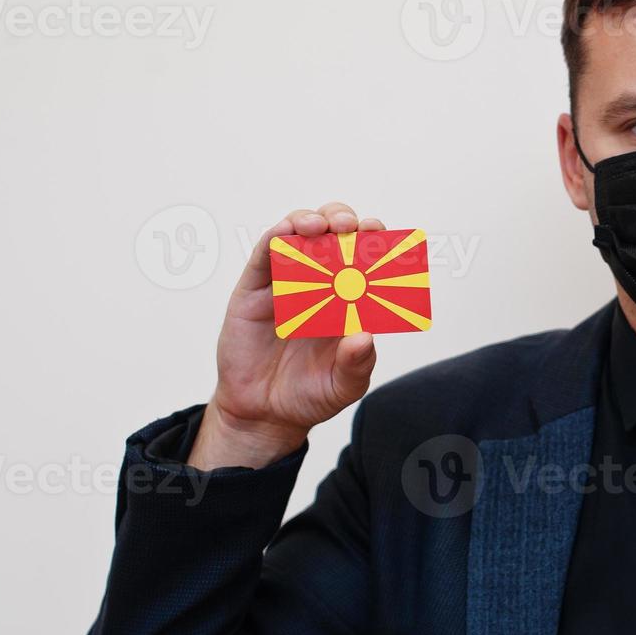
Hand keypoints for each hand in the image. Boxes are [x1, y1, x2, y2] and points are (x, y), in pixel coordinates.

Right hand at [188, 202, 382, 470]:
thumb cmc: (309, 394)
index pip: (364, 257)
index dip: (374, 241)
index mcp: (348, 299)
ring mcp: (286, 282)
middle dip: (344, 220)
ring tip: (321, 227)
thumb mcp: (343, 386)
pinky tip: (286, 232)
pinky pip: (264, 254)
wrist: (264, 414)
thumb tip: (365, 337)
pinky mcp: (255, 289)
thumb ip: (357, 364)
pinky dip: (276, 236)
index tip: (381, 235)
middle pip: (334, 234)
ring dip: (312, 220)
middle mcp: (319, 283)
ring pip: (299, 234)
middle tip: (352, 228)